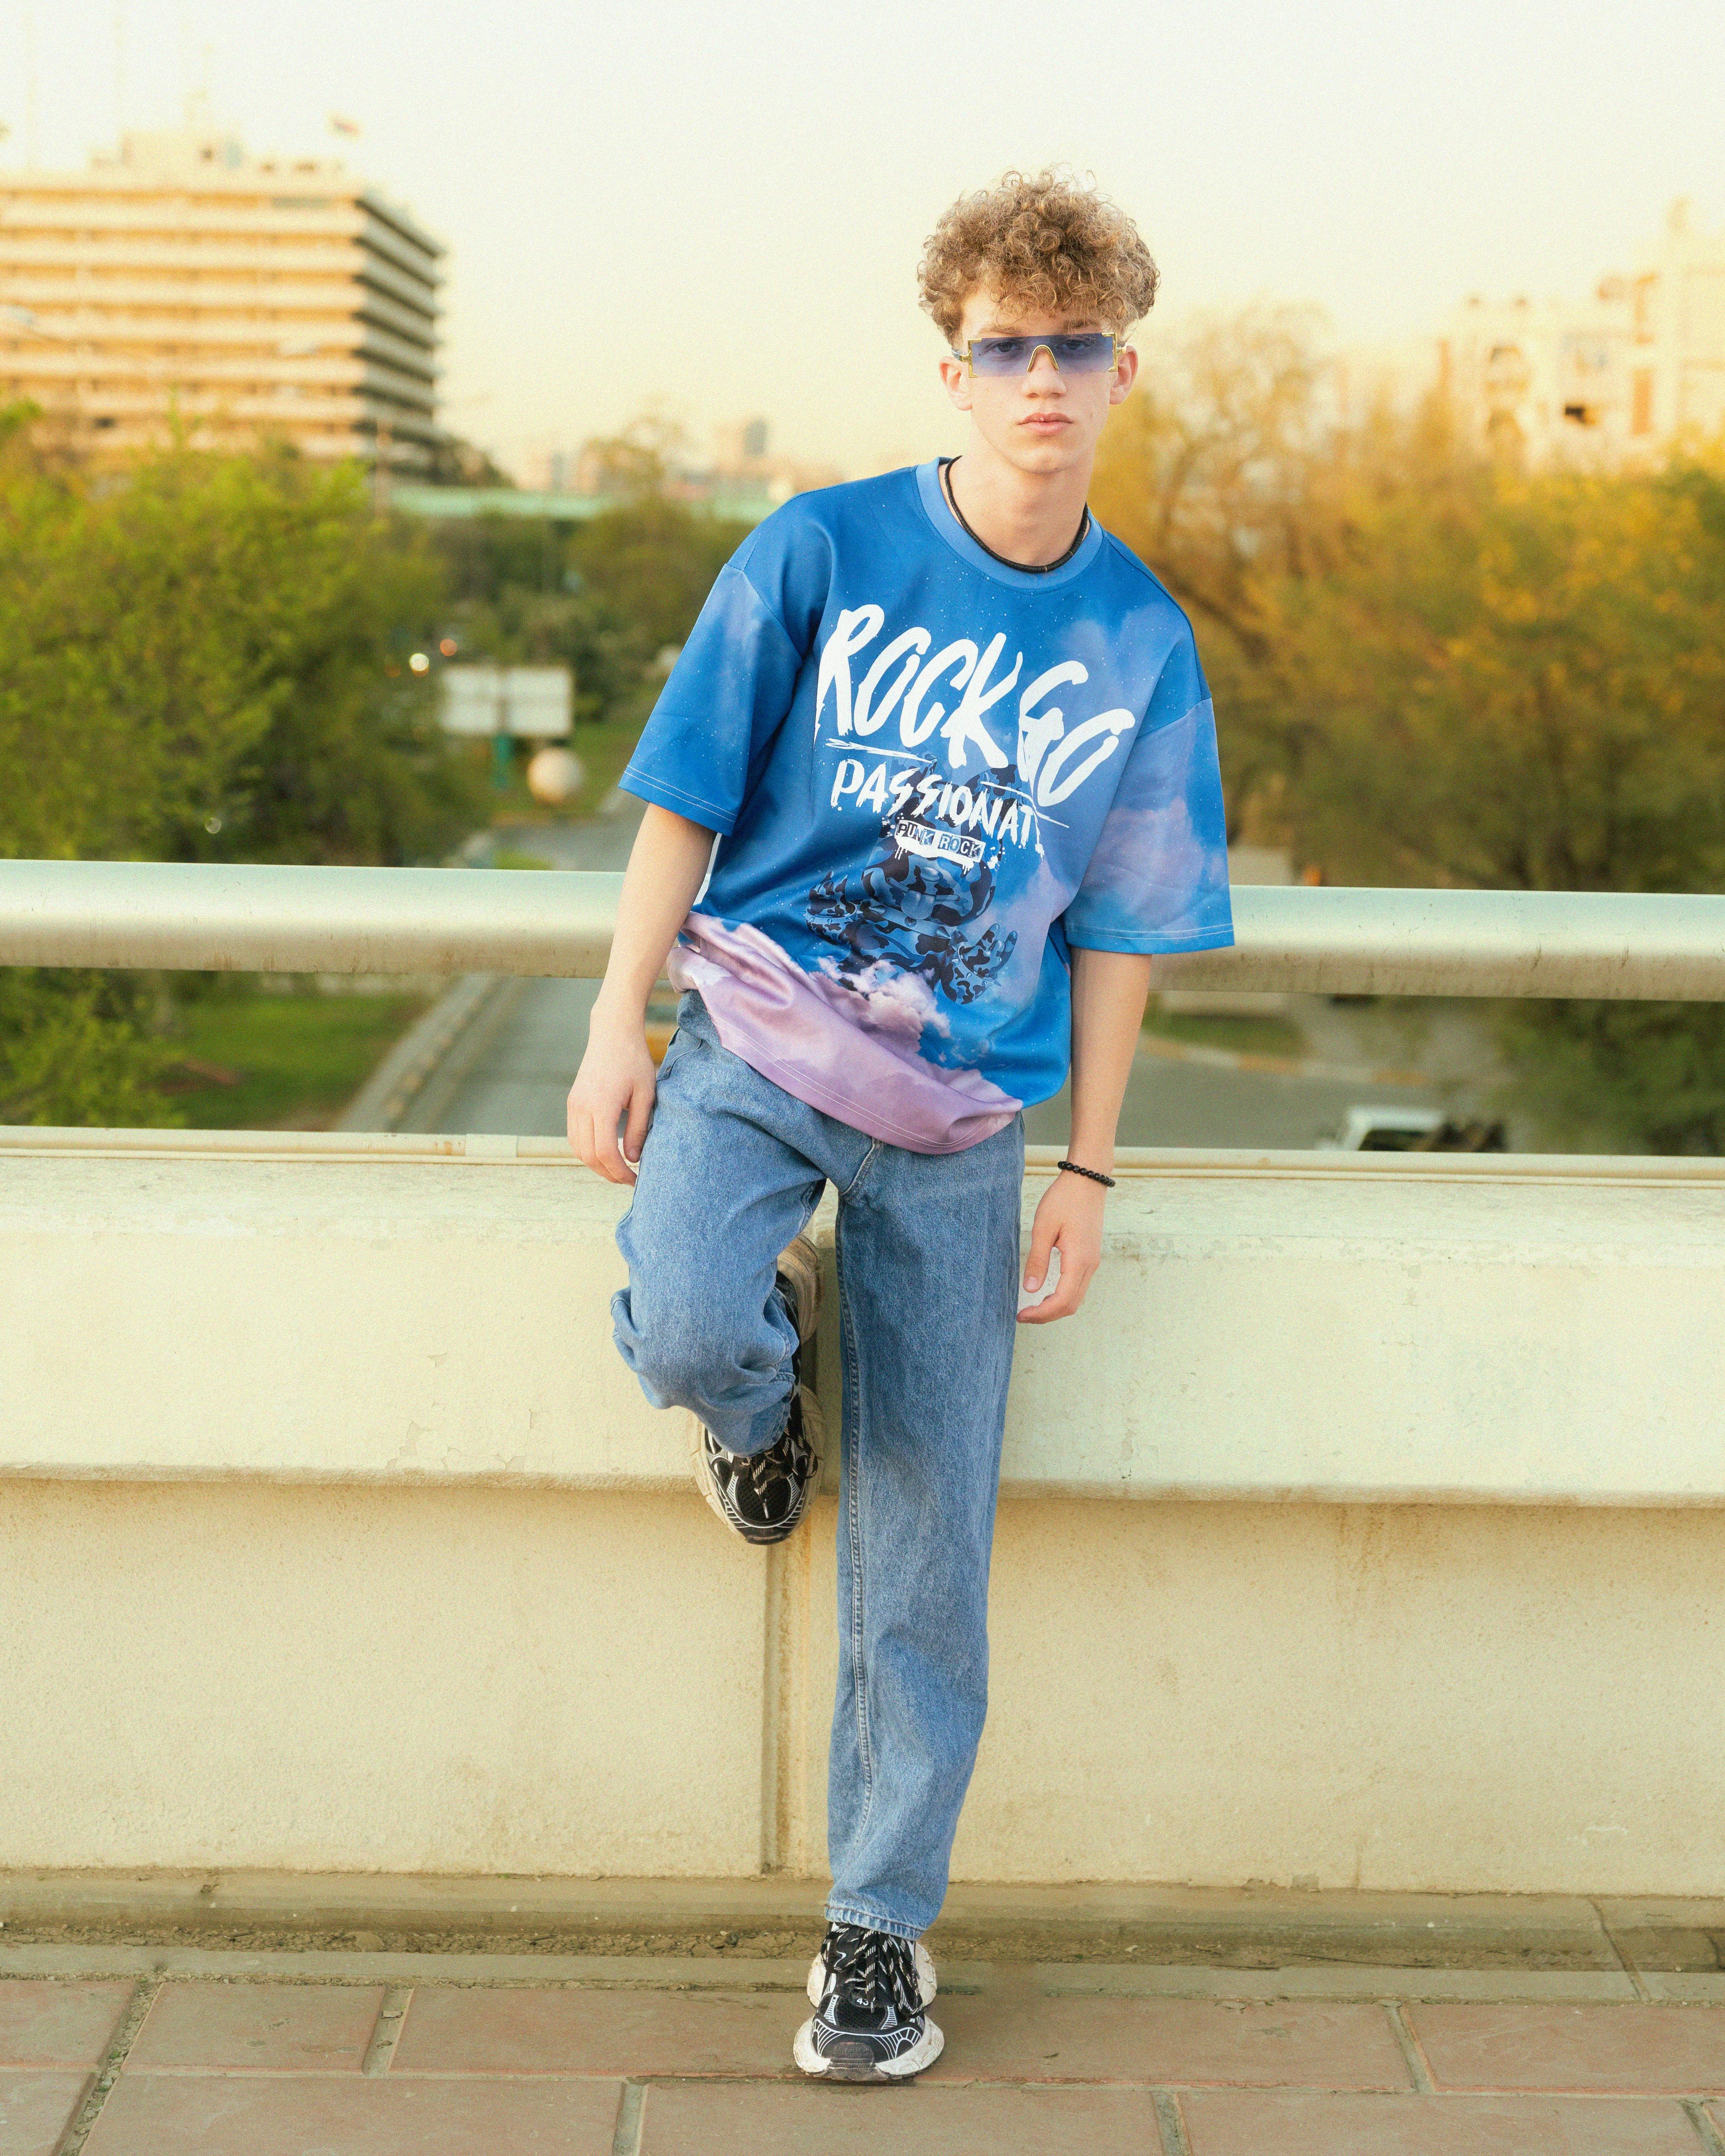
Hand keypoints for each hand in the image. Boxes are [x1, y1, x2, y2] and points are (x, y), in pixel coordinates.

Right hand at [566, 1004, 657, 1183]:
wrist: (612, 1034)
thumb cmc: (634, 1061)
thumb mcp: (645, 1095)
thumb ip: (639, 1128)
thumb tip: (631, 1159)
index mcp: (601, 1106)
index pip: (605, 1152)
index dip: (619, 1172)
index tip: (635, 1180)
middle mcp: (581, 1107)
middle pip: (588, 1155)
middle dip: (608, 1173)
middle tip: (628, 1180)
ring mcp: (573, 1105)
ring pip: (577, 1148)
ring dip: (595, 1164)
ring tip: (617, 1169)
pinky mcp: (572, 1102)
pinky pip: (574, 1136)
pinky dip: (587, 1150)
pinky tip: (605, 1153)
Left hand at [1016, 1170, 1105, 1324]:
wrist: (1087, 1181)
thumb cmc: (1064, 1199)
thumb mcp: (1044, 1228)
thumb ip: (1038, 1260)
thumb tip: (1030, 1289)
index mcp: (1079, 1260)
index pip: (1062, 1300)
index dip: (1041, 1313)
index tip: (1021, 1315)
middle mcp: (1090, 1265)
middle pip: (1071, 1305)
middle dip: (1047, 1315)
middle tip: (1023, 1315)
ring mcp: (1092, 1261)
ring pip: (1076, 1297)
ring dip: (1055, 1307)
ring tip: (1032, 1306)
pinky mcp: (1090, 1256)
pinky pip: (1078, 1285)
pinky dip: (1062, 1296)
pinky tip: (1046, 1292)